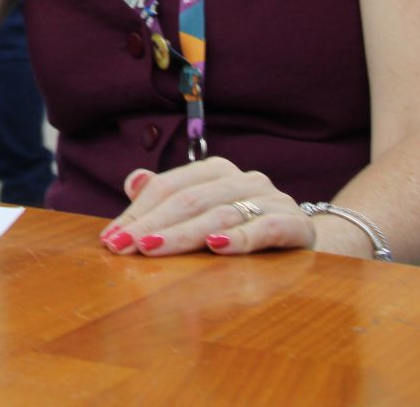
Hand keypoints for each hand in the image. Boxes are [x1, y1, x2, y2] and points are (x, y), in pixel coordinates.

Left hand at [95, 157, 311, 257]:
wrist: (308, 243)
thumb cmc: (245, 227)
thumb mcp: (205, 210)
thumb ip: (169, 197)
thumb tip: (133, 180)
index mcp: (216, 171)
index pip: (169, 187)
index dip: (137, 211)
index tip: (110, 238)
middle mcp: (244, 179)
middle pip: (190, 200)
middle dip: (152, 224)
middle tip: (123, 247)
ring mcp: (272, 200)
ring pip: (220, 215)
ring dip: (183, 234)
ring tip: (153, 247)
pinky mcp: (296, 224)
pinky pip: (265, 229)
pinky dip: (240, 238)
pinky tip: (217, 247)